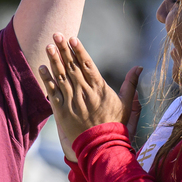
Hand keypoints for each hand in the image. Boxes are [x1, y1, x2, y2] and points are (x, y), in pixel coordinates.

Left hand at [38, 33, 140, 161]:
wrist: (102, 147)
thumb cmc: (116, 125)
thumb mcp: (127, 104)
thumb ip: (130, 84)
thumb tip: (139, 67)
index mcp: (99, 88)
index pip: (87, 64)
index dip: (79, 50)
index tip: (73, 39)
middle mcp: (84, 92)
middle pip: (72, 66)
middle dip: (64, 49)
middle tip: (57, 34)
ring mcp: (72, 101)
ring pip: (61, 76)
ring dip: (54, 60)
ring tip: (48, 46)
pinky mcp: (62, 112)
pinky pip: (52, 93)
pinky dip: (47, 80)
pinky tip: (42, 68)